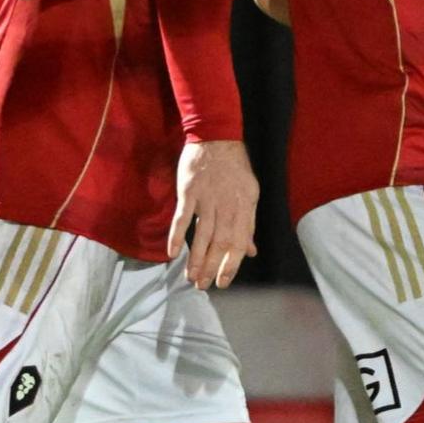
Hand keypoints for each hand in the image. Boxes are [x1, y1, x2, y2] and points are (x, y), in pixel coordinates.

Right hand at [168, 140, 258, 289]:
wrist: (217, 136)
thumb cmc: (233, 167)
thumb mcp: (249, 193)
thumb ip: (248, 224)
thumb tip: (250, 251)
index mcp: (244, 206)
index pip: (239, 243)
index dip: (231, 265)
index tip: (223, 282)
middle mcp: (227, 205)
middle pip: (220, 243)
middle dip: (212, 268)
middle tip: (203, 286)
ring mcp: (207, 198)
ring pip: (202, 235)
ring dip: (196, 259)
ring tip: (191, 278)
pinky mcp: (189, 191)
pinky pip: (182, 218)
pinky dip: (177, 236)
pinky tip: (173, 254)